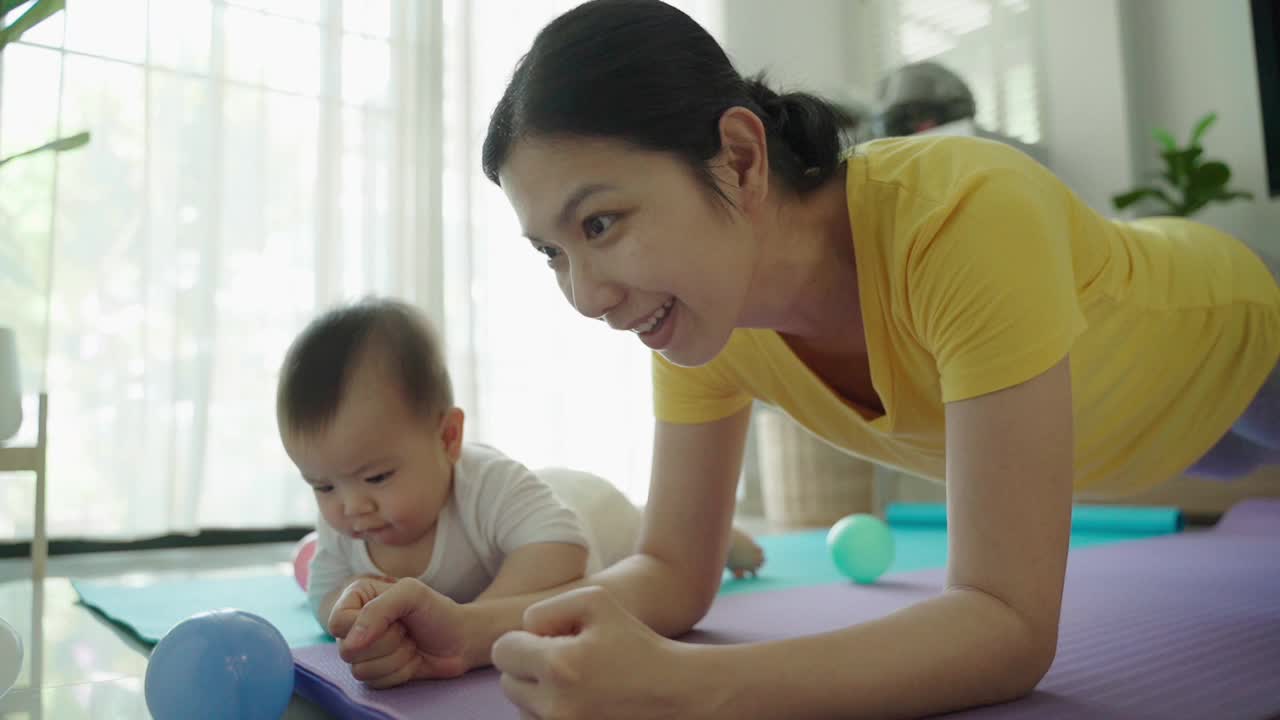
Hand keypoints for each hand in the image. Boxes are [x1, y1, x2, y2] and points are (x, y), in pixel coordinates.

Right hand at [329, 577, 469, 686]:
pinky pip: (373, 683)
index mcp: (358, 598)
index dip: (363, 627)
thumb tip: (350, 645)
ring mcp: (363, 651)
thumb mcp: (410, 594)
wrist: (460, 639)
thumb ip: (377, 611)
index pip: (337, 622)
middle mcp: (355, 625)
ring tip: (410, 643)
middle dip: (386, 642)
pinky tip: (410, 659)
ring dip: (395, 658)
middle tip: (406, 630)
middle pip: (347, 650)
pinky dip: (398, 673)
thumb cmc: (436, 611)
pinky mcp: (375, 672)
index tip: (393, 620)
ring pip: (360, 670)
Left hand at [492, 587, 707, 719]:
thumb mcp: (596, 602)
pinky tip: (580, 699)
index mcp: (558, 665)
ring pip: (521, 708)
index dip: (523, 639)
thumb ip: (547, 608)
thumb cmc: (635, 642)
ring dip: (538, 693)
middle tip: (565, 658)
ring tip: (576, 681)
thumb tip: (525, 633)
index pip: (502, 651)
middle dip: (529, 667)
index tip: (551, 639)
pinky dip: (552, 712)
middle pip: (507, 682)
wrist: (674, 691)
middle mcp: (556, 706)